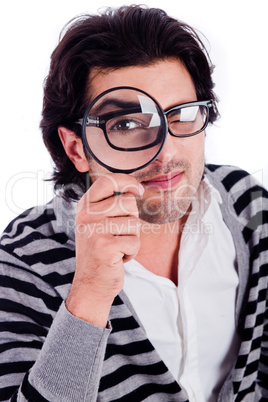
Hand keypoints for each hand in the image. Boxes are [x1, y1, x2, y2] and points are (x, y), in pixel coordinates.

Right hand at [65, 173, 143, 326]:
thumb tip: (134, 189)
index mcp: (84, 207)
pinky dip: (132, 253)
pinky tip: (118, 259)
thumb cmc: (100, 252)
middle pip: (128, 202)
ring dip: (132, 239)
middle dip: (132, 220)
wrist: (91, 284)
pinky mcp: (106, 246)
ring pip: (134, 223)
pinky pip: (135, 242)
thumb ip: (109, 206)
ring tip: (117, 248)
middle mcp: (86, 216)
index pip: (107, 181)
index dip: (127, 181)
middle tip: (120, 235)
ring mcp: (95, 231)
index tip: (138, 190)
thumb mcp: (97, 224)